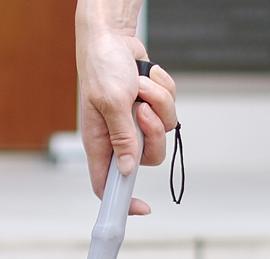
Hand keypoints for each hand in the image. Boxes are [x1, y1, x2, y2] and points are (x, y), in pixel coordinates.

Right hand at [75, 2, 177, 213]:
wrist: (113, 38)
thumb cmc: (102, 68)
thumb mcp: (111, 103)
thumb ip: (122, 138)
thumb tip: (128, 170)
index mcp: (100, 144)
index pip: (106, 185)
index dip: (122, 201)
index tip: (141, 208)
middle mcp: (118, 139)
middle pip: (147, 159)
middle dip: (153, 134)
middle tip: (143, 111)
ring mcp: (135, 125)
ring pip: (162, 132)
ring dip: (158, 104)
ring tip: (140, 87)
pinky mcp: (150, 110)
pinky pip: (169, 111)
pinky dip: (163, 91)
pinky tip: (147, 78)